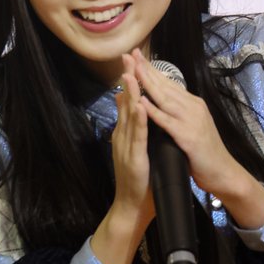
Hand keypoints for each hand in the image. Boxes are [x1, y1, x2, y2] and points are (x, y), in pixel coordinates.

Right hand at [110, 55, 154, 220]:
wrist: (132, 206)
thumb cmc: (139, 181)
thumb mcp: (135, 150)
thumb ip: (132, 129)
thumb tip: (129, 108)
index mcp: (126, 134)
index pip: (128, 102)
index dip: (131, 80)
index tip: (132, 60)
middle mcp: (123, 137)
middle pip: (126, 103)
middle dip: (127, 79)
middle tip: (127, 56)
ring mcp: (126, 147)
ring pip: (128, 116)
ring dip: (130, 94)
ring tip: (131, 72)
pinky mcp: (133, 158)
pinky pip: (137, 136)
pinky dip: (138, 120)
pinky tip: (141, 105)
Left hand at [128, 49, 263, 228]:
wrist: (223, 172)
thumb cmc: (204, 154)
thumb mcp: (191, 127)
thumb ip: (179, 114)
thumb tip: (165, 102)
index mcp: (192, 104)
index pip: (168, 83)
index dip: (152, 69)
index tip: (136, 56)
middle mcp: (192, 107)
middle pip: (165, 85)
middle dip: (146, 69)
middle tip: (130, 54)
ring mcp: (191, 121)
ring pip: (165, 98)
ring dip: (147, 84)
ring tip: (132, 70)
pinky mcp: (188, 137)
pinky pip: (168, 122)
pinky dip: (154, 112)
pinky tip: (142, 103)